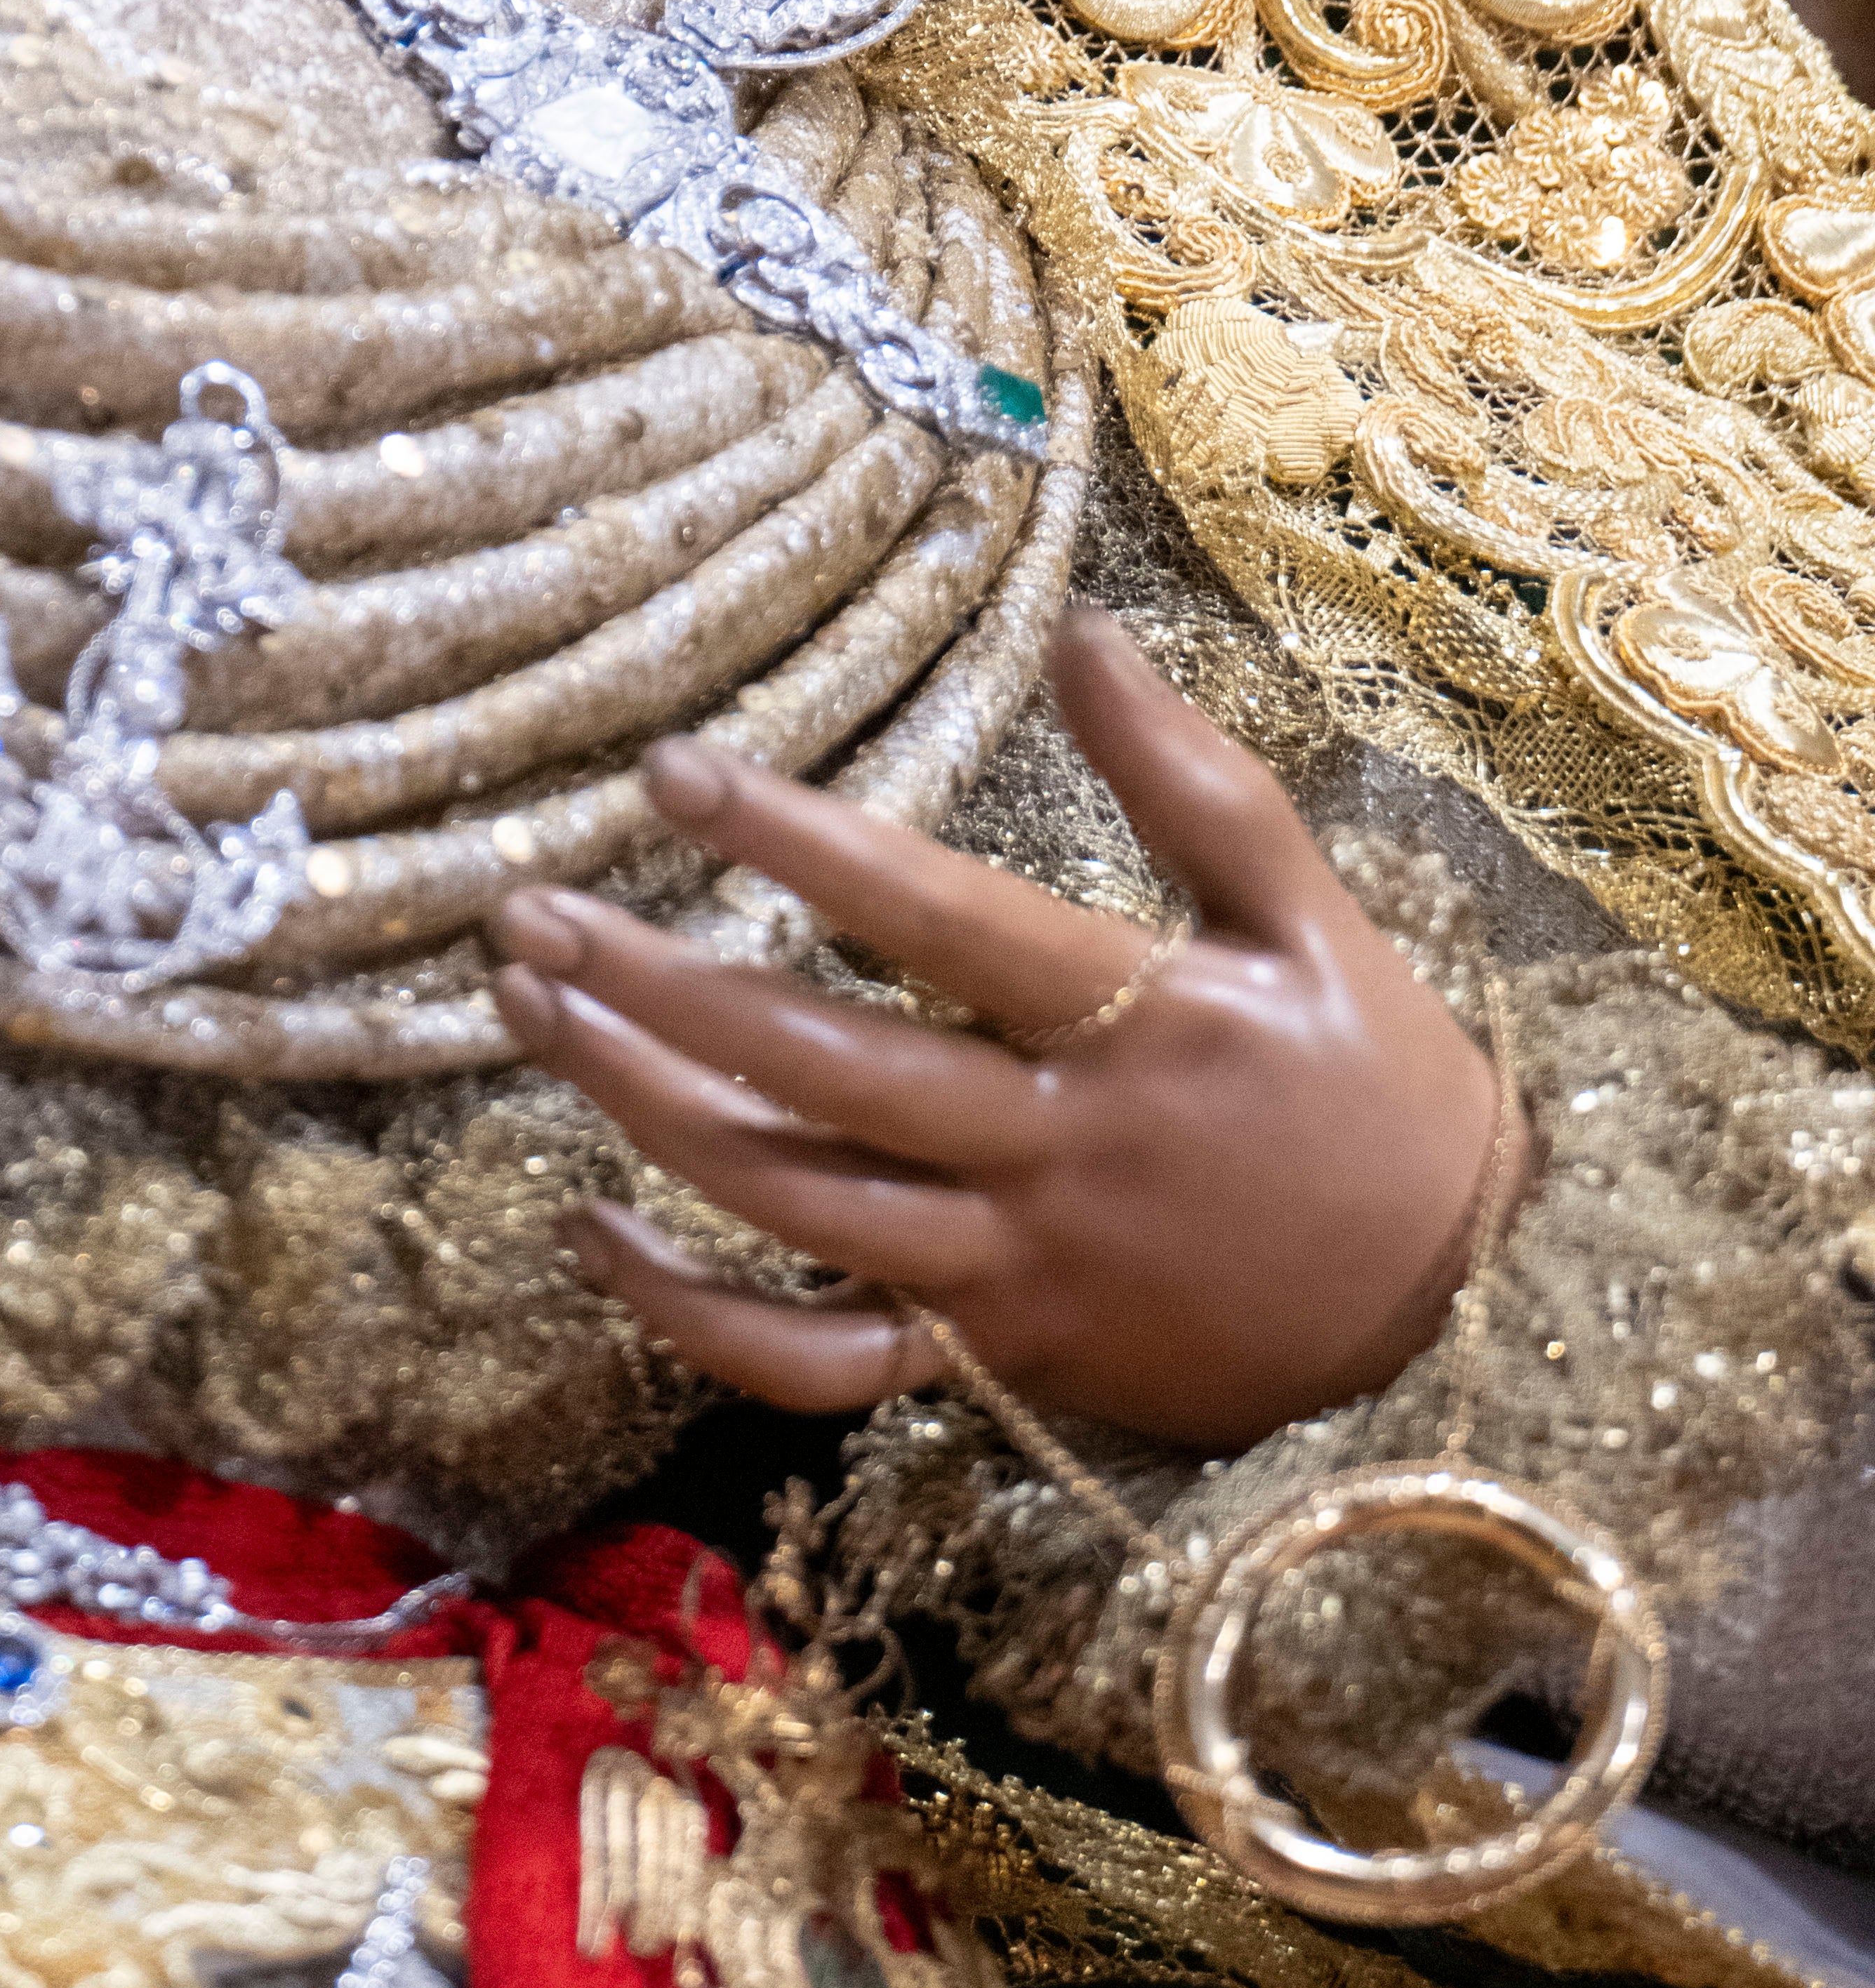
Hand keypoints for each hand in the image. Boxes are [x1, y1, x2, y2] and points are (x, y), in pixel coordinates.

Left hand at [491, 613, 1515, 1454]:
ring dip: (643, 1109)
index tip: (674, 773)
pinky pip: (815, 1362)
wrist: (1461, 1317)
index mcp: (1129, 1023)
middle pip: (821, 1071)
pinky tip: (593, 1230)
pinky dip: (693, 1316)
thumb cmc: (1374, 1084)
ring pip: (792, 1201)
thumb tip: (1085, 625)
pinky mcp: (989, 1360)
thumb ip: (1190, 773)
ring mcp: (1009, 1271)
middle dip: (658, 988)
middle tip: (526, 910)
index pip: (933, 920)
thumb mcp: (1304, 910)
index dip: (800, 846)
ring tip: (534, 1013)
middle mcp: (1049, 1152)